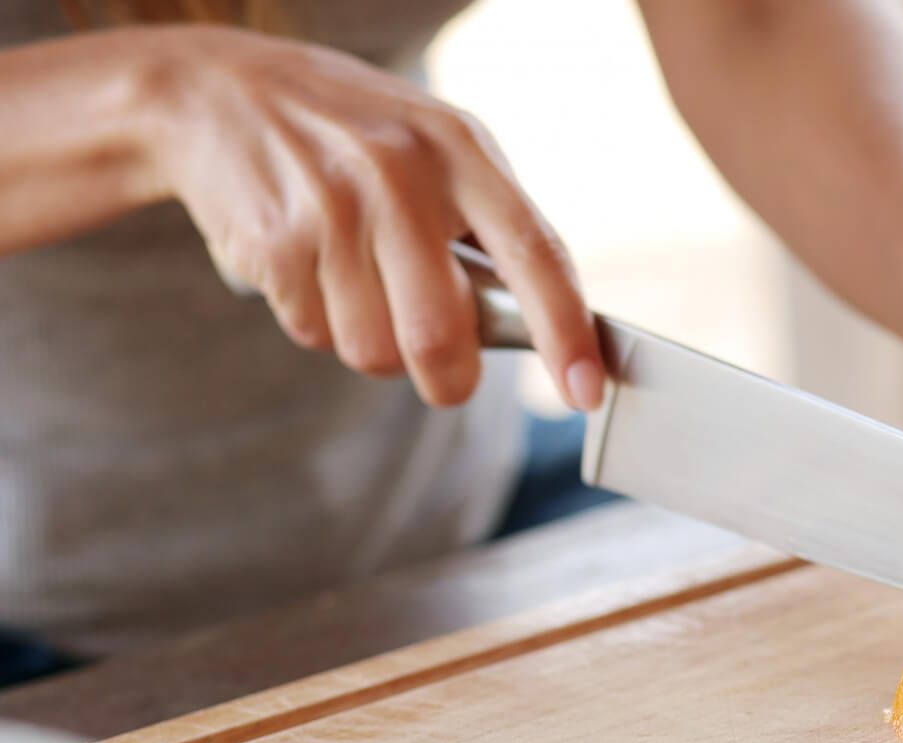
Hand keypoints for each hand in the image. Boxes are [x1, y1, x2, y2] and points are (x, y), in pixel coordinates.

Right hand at [135, 27, 605, 408]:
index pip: (535, 254)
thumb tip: (542, 330)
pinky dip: (318, 321)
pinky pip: (315, 334)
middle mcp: (400, 175)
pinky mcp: (275, 241)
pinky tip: (309, 266)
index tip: (585, 391)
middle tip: (443, 372)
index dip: (566, 333)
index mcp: (460, 151)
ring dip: (372, 343)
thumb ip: (489, 227)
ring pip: (374, 351)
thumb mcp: (436, 147)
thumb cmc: (353, 135)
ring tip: (357, 283)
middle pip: (442, 336)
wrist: (216, 90)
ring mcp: (333, 208)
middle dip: (447, 379)